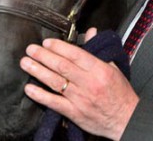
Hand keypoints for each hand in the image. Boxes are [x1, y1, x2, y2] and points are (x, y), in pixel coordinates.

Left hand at [20, 28, 138, 139]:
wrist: (127, 119)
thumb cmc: (120, 94)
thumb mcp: (113, 67)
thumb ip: (98, 50)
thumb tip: (90, 32)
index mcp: (99, 70)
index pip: (75, 54)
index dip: (58, 47)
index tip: (46, 42)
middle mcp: (88, 83)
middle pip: (62, 66)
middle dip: (43, 56)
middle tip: (31, 49)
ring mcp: (80, 99)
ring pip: (55, 82)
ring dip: (38, 71)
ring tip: (26, 63)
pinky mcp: (74, 113)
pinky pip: (54, 103)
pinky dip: (40, 95)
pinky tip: (29, 88)